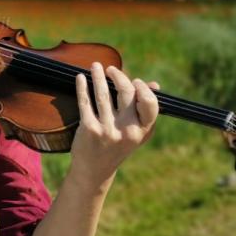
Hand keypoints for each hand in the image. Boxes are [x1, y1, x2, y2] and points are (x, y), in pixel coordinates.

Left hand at [68, 62, 159, 186]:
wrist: (95, 169)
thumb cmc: (117, 145)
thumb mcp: (135, 132)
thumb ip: (144, 110)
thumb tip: (154, 85)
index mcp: (142, 130)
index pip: (150, 104)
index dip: (143, 89)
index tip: (135, 80)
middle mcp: (127, 130)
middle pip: (126, 93)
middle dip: (118, 76)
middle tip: (110, 69)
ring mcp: (107, 129)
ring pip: (103, 94)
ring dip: (98, 76)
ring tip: (95, 66)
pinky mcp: (89, 129)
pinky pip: (85, 102)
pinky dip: (82, 87)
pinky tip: (81, 78)